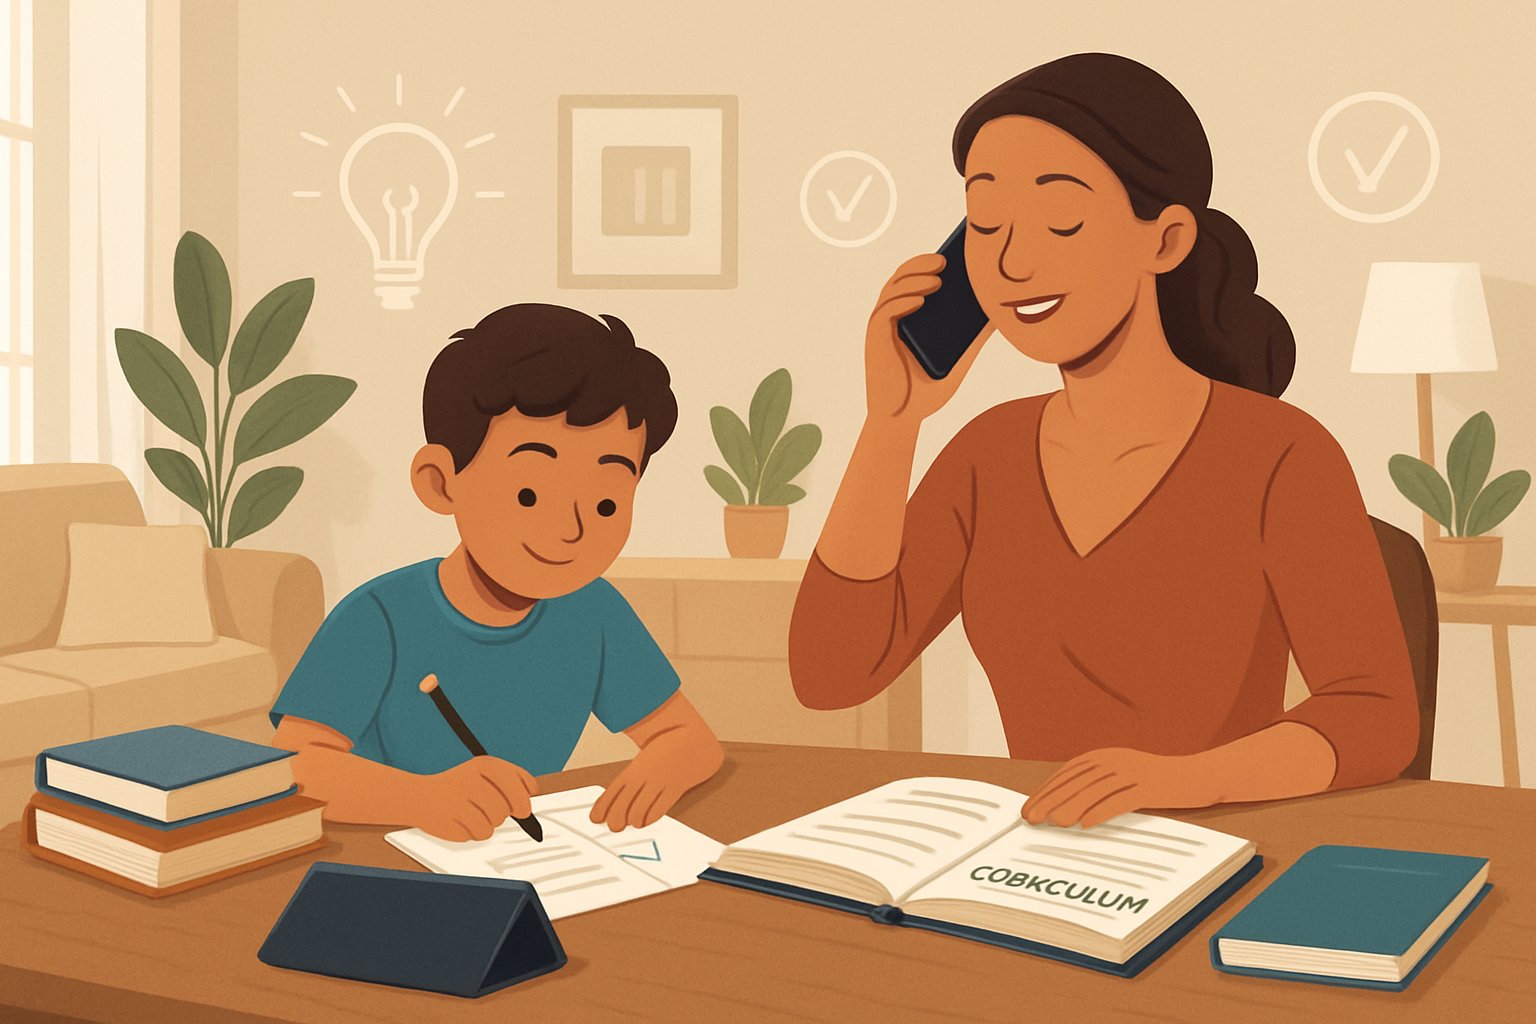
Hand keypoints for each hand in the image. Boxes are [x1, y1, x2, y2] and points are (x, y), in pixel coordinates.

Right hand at [403, 755, 538, 841]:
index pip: (523, 784)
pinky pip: (480, 833)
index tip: (520, 806)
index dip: (524, 798)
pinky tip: (461, 821)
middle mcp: (474, 779)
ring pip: (496, 822)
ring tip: (472, 813)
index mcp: (486, 764)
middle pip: (511, 807)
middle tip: (491, 809)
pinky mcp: (453, 820)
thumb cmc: (459, 787)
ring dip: (488, 822)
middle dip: (505, 812)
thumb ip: (512, 786)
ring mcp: (462, 800)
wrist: (421, 797)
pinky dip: (475, 832)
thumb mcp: (485, 776)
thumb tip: (528, 808)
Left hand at [590, 734, 717, 831]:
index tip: (595, 819)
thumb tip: (614, 805)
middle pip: (623, 803)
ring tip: (634, 822)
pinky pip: (660, 809)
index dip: (601, 808)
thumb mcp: (643, 764)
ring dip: (633, 820)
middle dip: (615, 819)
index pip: (612, 791)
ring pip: (639, 809)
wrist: (692, 741)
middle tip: (615, 826)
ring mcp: (659, 782)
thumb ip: (630, 783)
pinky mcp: (675, 788)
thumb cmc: (664, 756)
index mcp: (634, 770)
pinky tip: (647, 820)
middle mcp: (644, 776)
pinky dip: (650, 819)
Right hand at [864, 253, 988, 422]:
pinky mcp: (875, 341)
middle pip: (901, 278)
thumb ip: (975, 337)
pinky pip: (885, 312)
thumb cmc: (926, 391)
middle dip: (921, 264)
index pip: (915, 280)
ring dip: (913, 279)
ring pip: (892, 290)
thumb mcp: (961, 358)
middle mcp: (891, 317)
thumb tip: (1000, 315)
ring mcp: (881, 328)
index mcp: (908, 317)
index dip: (928, 263)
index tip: (953, 255)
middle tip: (947, 260)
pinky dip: (902, 301)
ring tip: (939, 277)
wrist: (903, 419)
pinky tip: (920, 298)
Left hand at [1021, 748, 1217, 828]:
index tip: (1027, 809)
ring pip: (1095, 791)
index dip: (1045, 791)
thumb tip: (1059, 807)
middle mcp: (1115, 761)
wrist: (1197, 776)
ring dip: (1072, 806)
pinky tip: (1087, 824)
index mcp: (1104, 757)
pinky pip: (1122, 800)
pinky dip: (1102, 811)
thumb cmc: (1154, 782)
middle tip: (1031, 819)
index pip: (1066, 774)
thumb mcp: (1121, 775)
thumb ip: (1094, 785)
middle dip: (1050, 800)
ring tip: (1054, 823)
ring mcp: (1133, 773)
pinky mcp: (1150, 787)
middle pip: (1076, 782)